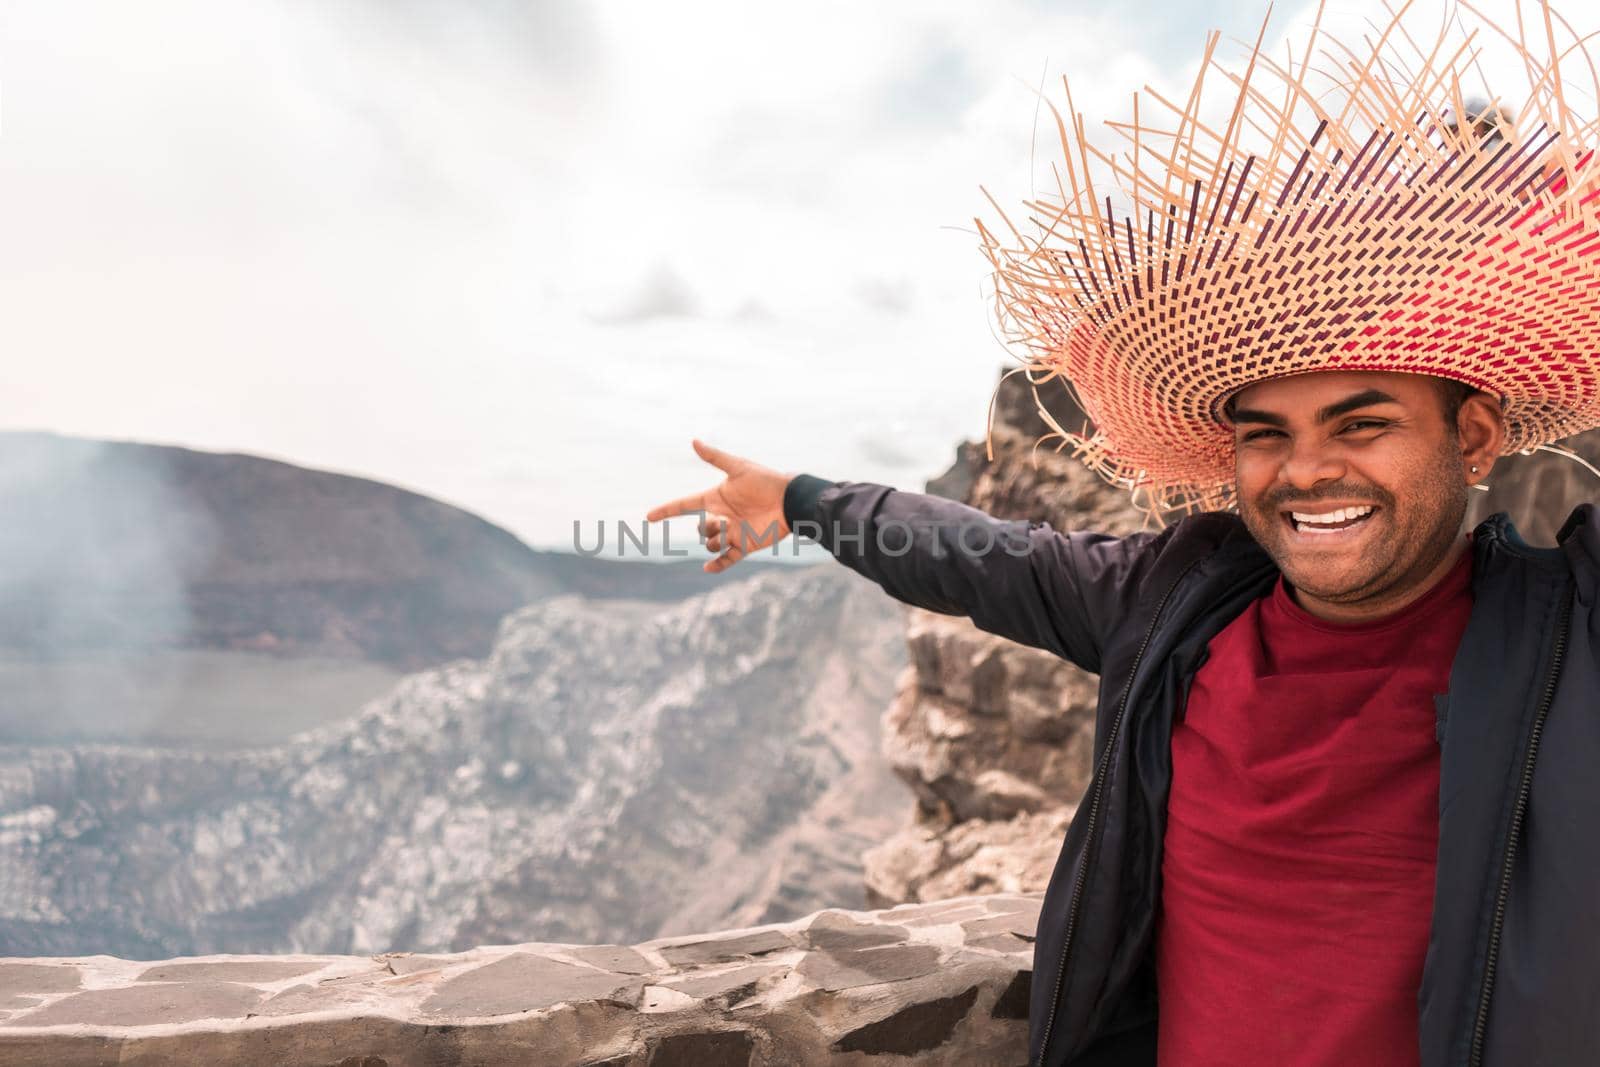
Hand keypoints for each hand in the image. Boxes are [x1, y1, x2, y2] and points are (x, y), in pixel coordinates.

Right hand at [646, 439, 793, 572]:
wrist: (789, 500)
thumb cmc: (765, 481)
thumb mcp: (738, 468)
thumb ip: (715, 457)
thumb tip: (694, 441)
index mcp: (715, 498)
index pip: (685, 505)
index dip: (667, 510)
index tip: (649, 516)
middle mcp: (722, 516)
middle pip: (700, 528)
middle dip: (706, 527)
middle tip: (723, 521)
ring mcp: (732, 532)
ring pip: (711, 544)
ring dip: (714, 541)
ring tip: (729, 533)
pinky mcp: (745, 545)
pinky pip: (727, 560)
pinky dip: (717, 565)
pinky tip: (708, 568)